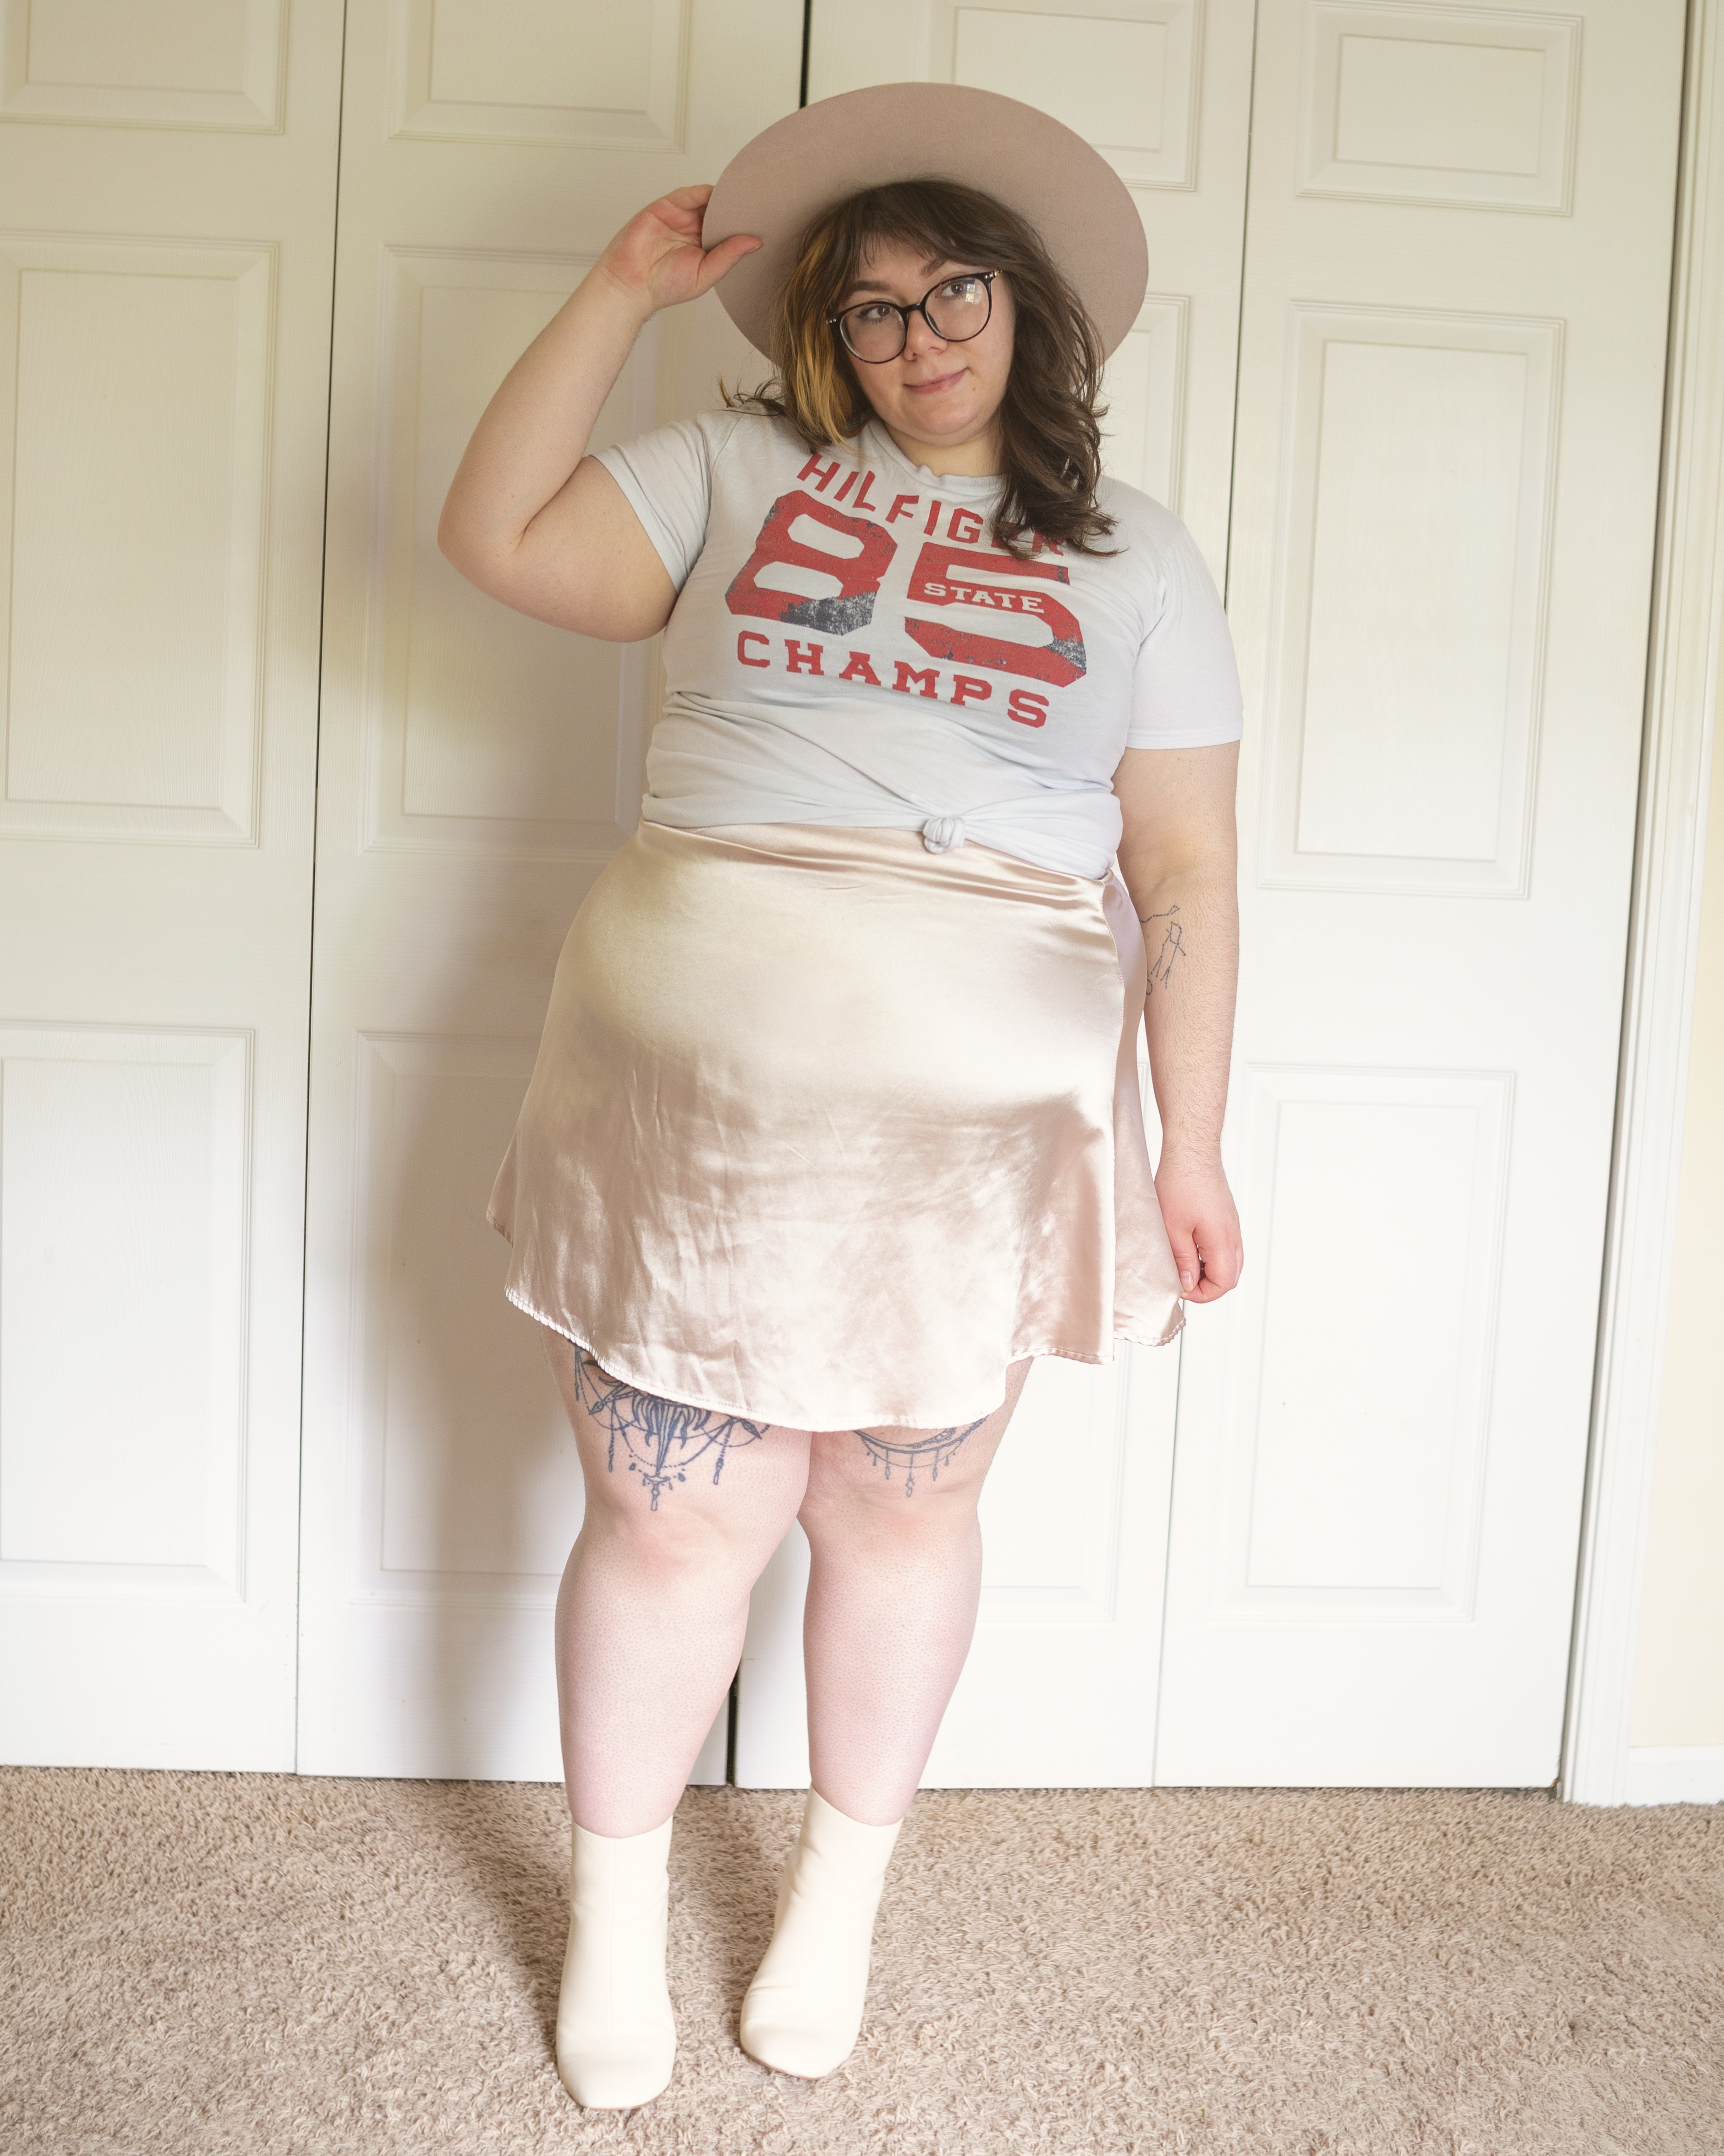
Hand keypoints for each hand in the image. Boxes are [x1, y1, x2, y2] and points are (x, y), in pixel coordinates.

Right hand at [594, 185, 760, 315]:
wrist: (631, 284)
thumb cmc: (664, 287)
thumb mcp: (707, 274)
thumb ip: (729, 256)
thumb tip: (755, 242)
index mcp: (704, 247)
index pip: (728, 229)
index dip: (743, 224)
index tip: (765, 221)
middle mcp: (693, 230)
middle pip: (720, 211)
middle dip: (737, 208)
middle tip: (760, 204)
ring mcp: (680, 216)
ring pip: (707, 200)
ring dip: (725, 198)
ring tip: (745, 197)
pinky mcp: (666, 206)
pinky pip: (689, 194)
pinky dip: (706, 192)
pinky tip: (722, 195)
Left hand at [1154, 1154, 1242, 1303]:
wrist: (1191, 1152)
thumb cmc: (1180, 1183)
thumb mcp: (1172, 1228)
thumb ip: (1182, 1260)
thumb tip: (1187, 1284)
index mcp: (1222, 1240)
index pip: (1224, 1283)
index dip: (1202, 1294)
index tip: (1180, 1288)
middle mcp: (1233, 1235)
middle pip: (1231, 1276)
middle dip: (1207, 1285)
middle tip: (1181, 1279)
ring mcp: (1232, 1225)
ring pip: (1229, 1262)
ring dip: (1209, 1270)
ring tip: (1183, 1264)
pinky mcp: (1226, 1217)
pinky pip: (1226, 1246)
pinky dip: (1211, 1255)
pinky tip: (1190, 1247)